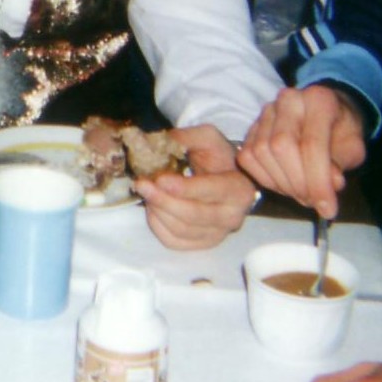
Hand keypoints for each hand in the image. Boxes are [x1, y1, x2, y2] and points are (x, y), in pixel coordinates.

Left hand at [134, 124, 259, 249]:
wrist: (222, 177)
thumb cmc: (216, 157)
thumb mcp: (207, 138)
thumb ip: (187, 137)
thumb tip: (162, 144)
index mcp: (239, 190)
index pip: (211, 191)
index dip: (184, 188)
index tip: (161, 179)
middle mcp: (232, 217)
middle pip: (193, 215)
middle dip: (163, 200)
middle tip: (142, 184)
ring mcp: (217, 234)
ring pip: (181, 230)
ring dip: (157, 210)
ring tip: (146, 191)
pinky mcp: (201, 244)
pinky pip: (174, 241)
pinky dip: (157, 225)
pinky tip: (152, 207)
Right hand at [237, 85, 366, 219]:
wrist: (326, 115)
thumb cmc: (341, 132)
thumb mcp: (352, 148)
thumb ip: (342, 164)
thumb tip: (331, 183)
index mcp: (319, 100)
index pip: (312, 144)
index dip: (318, 181)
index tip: (327, 209)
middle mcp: (288, 100)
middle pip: (281, 147)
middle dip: (298, 183)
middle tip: (312, 202)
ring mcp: (266, 112)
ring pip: (262, 153)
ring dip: (281, 184)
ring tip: (301, 193)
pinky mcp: (251, 127)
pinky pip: (248, 157)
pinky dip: (265, 179)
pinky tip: (284, 184)